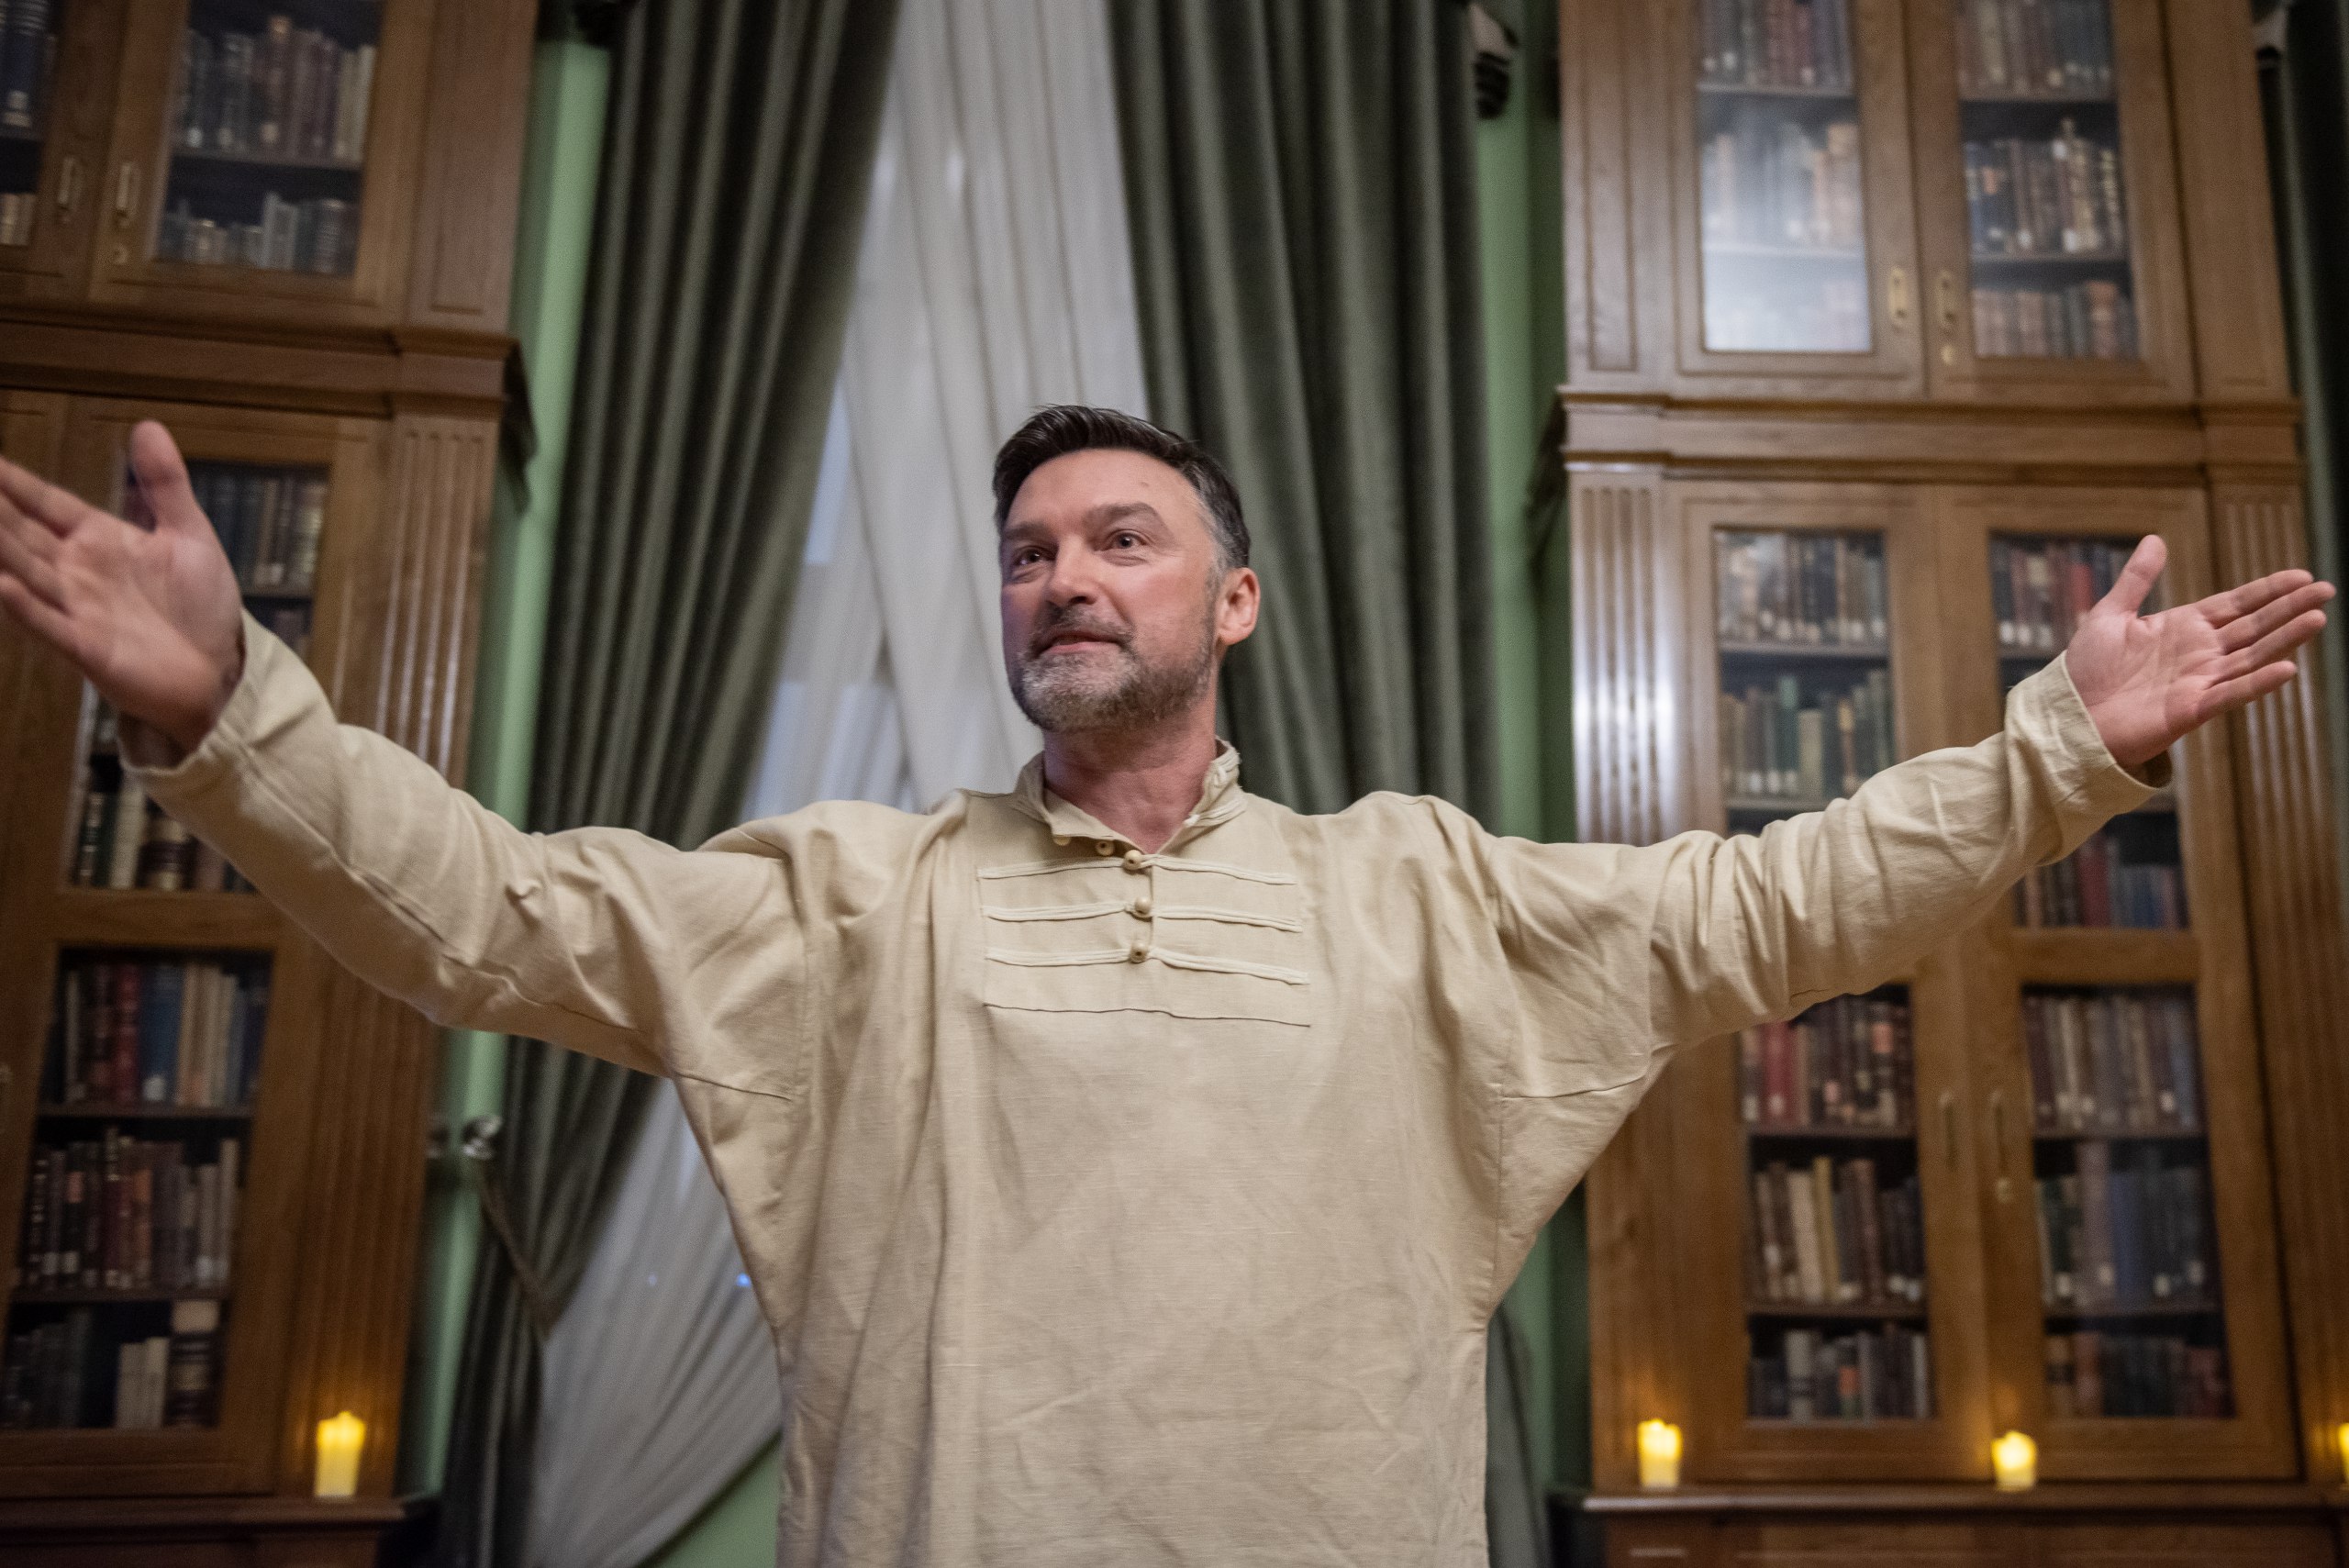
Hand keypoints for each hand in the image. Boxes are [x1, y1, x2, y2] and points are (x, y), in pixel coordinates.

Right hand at [0, 422, 245, 761]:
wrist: (219, 668)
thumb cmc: (200, 604)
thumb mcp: (189, 535)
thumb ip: (166, 484)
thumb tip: (149, 425)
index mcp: (99, 538)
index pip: (45, 502)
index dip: (13, 481)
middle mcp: (77, 569)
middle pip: (21, 532)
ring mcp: (77, 607)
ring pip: (25, 571)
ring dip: (0, 550)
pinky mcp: (87, 646)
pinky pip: (49, 624)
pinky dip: (26, 607)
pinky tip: (3, 586)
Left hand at [2065, 535, 2333, 768]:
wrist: (2068, 717)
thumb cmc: (2085, 672)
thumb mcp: (2109, 615)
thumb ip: (2136, 580)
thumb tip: (2155, 539)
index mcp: (2183, 628)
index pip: (2236, 604)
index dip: (2268, 591)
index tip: (2302, 576)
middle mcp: (2199, 653)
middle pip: (2254, 626)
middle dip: (2289, 608)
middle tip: (2326, 590)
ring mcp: (2199, 681)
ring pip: (2252, 656)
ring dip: (2285, 639)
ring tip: (2318, 618)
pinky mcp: (2191, 710)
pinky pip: (2231, 694)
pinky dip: (2257, 683)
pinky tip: (2286, 668)